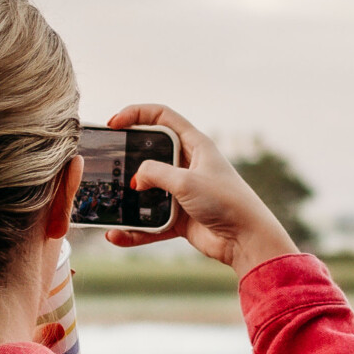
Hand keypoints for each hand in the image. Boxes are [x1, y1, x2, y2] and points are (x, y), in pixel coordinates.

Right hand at [100, 105, 294, 276]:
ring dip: (128, 198)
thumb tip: (136, 180)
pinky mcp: (179, 217)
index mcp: (195, 145)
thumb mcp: (187, 181)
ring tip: (109, 202)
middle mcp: (188, 165)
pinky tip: (117, 235)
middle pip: (150, 153)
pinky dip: (134, 230)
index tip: (114, 123)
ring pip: (147, 190)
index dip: (136, 114)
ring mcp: (182, 191)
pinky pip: (150, 221)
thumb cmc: (226, 202)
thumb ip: (155, 173)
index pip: (162, 117)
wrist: (246, 240)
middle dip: (127, 157)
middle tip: (106, 162)